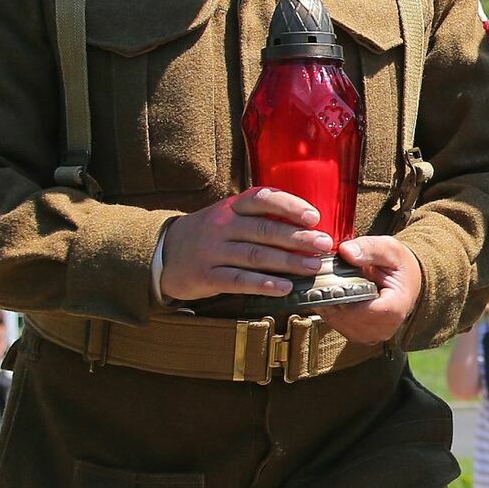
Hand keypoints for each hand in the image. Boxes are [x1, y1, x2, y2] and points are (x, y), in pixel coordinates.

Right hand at [160, 187, 332, 301]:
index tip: (314, 216)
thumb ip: (259, 217)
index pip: (262, 199)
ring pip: (255, 256)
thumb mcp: (228, 215)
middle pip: (264, 230)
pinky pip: (239, 281)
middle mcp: (222, 226)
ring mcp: (212, 251)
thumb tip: (305, 225)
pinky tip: (285, 287)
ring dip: (287, 262)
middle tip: (323, 244)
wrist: (164, 253)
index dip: (289, 206)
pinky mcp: (206, 276)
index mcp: (231, 207)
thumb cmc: (210, 234)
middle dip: (297, 238)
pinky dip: (264, 284)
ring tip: (313, 266)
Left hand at [325, 236, 424, 343]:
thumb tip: (345, 251)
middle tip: (325, 281)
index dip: (342, 297)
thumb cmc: (398, 265)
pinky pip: (340, 327)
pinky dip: (333, 312)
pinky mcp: (362, 337)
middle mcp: (384, 328)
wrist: (406, 281)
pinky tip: (336, 297)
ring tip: (331, 288)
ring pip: (339, 324)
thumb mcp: (389, 249)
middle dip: (332, 299)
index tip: (331, 282)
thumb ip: (368, 248)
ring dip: (330, 306)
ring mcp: (373, 336)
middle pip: (346, 319)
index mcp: (394, 308)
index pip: (360, 310)